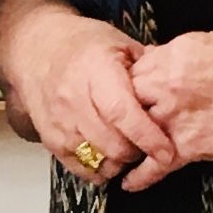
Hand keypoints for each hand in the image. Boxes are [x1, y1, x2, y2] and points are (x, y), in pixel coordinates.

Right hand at [2, 8, 178, 186]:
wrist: (36, 49)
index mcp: (96, 71)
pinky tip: (111, 156)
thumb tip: (176, 85)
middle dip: (139, 152)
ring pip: (99, 160)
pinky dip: (102, 170)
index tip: (167, 150)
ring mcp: (60, 123)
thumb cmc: (83, 45)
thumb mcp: (119, 42)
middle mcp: (74, 99)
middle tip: (151, 146)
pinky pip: (82, 170)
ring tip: (131, 149)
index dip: (147, 136)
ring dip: (122, 162)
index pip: (122, 112)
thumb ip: (149, 65)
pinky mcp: (51, 140)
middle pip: (113, 144)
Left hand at [123, 30, 212, 192]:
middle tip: (118, 123)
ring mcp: (177, 117)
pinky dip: (139, 177)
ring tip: (114, 154)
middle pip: (124, 99)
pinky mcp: (191, 146)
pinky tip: (128, 183)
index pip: (134, 69)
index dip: (129, 82)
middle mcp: (169, 85)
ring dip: (125, 143)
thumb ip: (186, 53)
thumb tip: (172, 60)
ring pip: (133, 132)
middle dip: (120, 111)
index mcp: (175, 54)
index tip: (129, 91)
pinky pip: (155, 165)